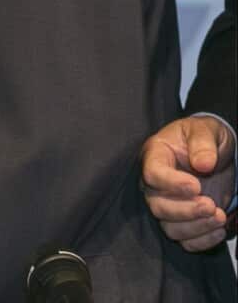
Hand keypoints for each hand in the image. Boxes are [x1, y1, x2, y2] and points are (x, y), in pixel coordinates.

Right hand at [141, 115, 235, 251]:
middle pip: (158, 206)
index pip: (152, 174)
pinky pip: (184, 240)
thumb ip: (202, 143)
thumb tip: (203, 164)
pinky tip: (219, 230)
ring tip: (220, 217)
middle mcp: (155, 185)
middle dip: (186, 210)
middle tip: (211, 205)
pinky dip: (202, 241)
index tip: (196, 186)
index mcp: (155, 157)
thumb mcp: (203, 130)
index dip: (171, 184)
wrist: (209, 154)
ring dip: (196, 227)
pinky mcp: (181, 220)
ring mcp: (167, 204)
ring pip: (170, 227)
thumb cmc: (200, 138)